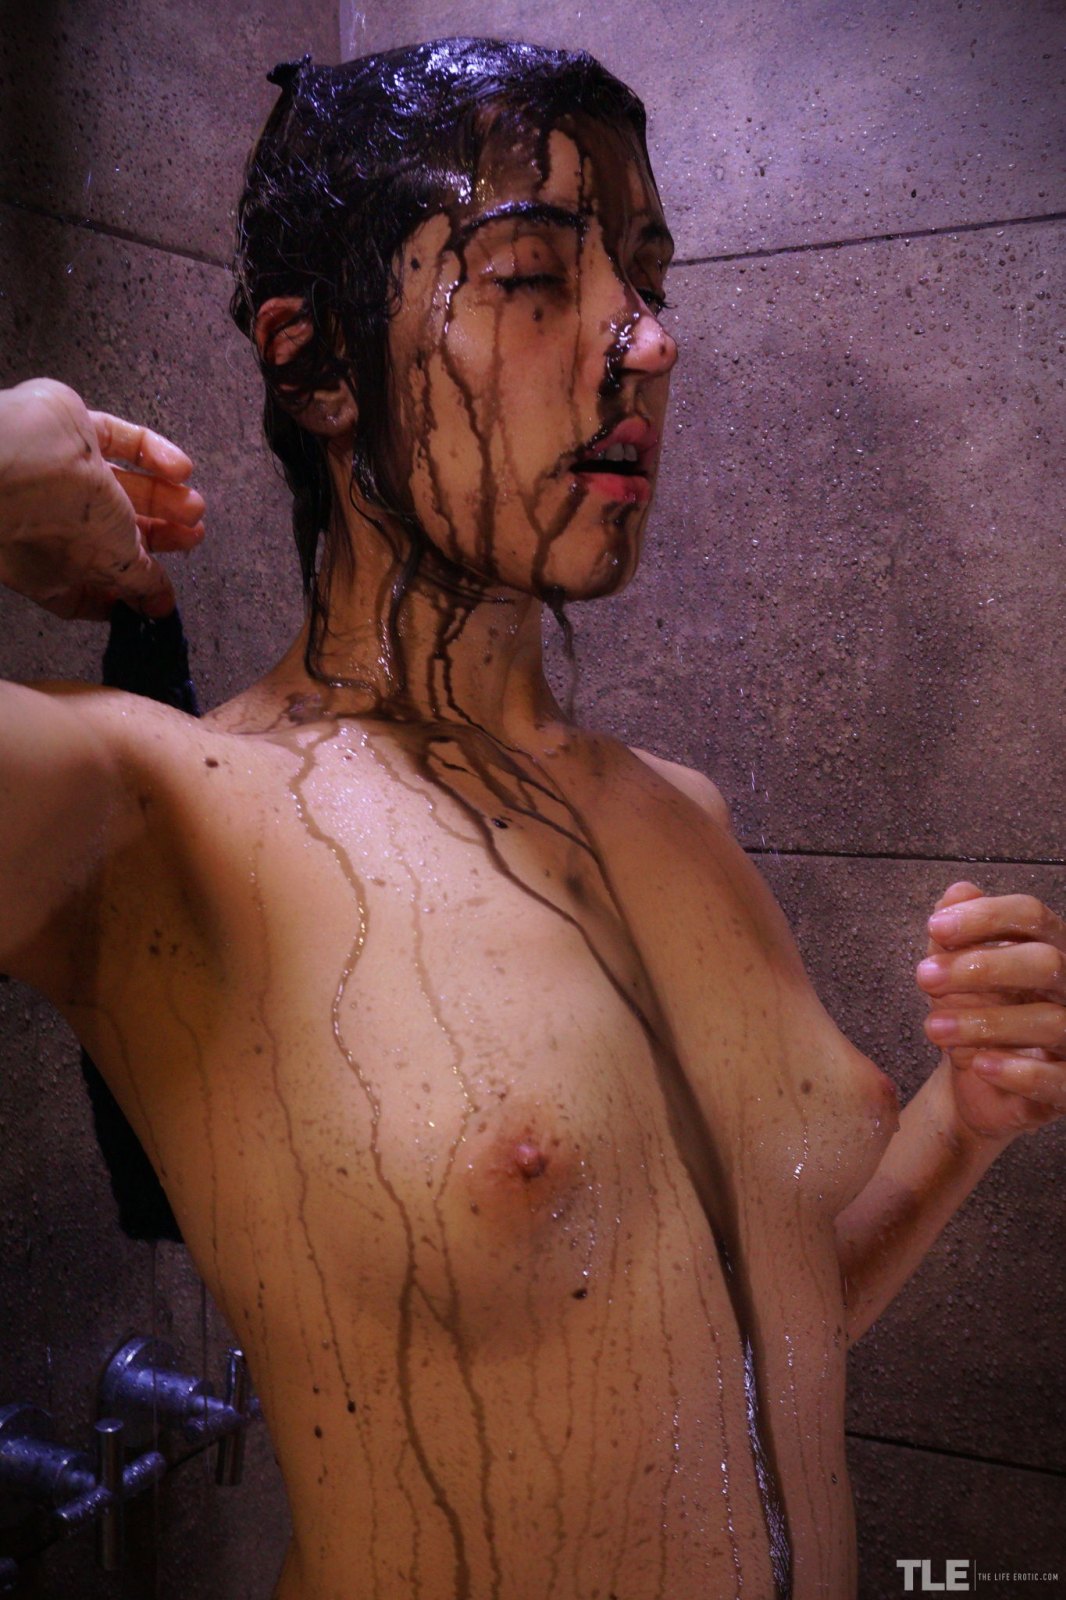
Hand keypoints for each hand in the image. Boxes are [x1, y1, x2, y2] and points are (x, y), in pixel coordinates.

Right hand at [0, 378, 203, 618]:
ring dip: (162, 495)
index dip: (123, 593)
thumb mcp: (111, 562)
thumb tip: (159, 605)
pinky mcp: (72, 429)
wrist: (16, 452)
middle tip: (191, 536)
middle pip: (114, 533)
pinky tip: (181, 468)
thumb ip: (140, 582)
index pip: (88, 588)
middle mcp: (54, 522)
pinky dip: (152, 452)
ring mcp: (63, 474)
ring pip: (121, 486)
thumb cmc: (51, 517)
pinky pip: (119, 439)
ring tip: (195, 506)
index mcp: (50, 565)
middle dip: (157, 537)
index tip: (155, 596)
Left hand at [916, 880, 1065, 1139]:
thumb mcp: (959, 971)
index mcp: (1049, 948)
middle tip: (923, 977)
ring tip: (932, 1027)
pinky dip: (1017, 1071)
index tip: (935, 927)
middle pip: (1045, 963)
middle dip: (982, 967)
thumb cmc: (978, 1013)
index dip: (984, 916)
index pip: (1031, 915)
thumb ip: (958, 934)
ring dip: (985, 1022)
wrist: (980, 1086)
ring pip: (1050, 1022)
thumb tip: (957, 892)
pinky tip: (977, 1064)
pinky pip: (1057, 1079)